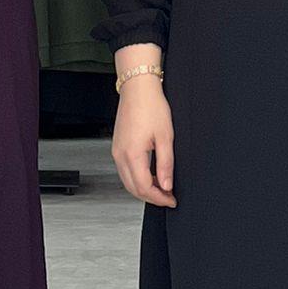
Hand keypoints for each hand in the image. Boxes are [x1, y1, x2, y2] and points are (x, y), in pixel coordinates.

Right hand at [112, 78, 176, 207]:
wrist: (138, 89)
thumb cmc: (151, 106)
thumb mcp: (165, 137)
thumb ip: (166, 164)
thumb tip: (166, 185)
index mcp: (132, 154)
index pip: (144, 188)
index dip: (159, 198)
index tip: (171, 199)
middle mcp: (120, 155)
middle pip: (133, 188)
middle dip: (151, 197)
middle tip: (168, 197)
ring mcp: (116, 151)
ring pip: (127, 181)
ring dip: (143, 189)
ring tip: (161, 187)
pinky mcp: (117, 147)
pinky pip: (125, 171)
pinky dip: (137, 178)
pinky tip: (150, 175)